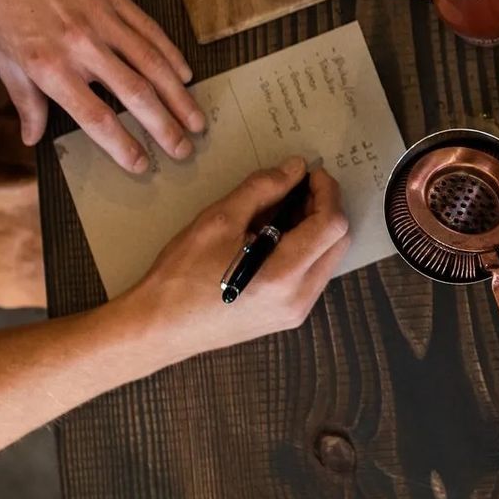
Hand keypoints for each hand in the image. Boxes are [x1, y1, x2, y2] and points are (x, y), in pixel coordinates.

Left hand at [0, 0, 204, 171]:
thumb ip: (25, 100)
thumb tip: (33, 137)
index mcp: (50, 67)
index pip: (96, 117)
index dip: (122, 146)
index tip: (141, 164)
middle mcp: (83, 46)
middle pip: (136, 95)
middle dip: (164, 127)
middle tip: (184, 150)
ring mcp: (103, 19)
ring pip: (153, 64)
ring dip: (179, 96)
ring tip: (197, 120)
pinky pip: (150, 30)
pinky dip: (171, 54)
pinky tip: (185, 73)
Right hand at [116, 158, 351, 357]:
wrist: (159, 328)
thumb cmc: (182, 275)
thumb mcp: (219, 220)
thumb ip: (262, 190)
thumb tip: (294, 169)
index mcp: (285, 274)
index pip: (332, 224)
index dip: (327, 191)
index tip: (309, 173)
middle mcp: (300, 297)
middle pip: (339, 241)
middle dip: (326, 207)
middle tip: (297, 188)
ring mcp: (296, 312)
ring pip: (329, 258)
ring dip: (317, 228)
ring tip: (283, 210)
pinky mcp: (287, 316)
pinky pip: (314, 275)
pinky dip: (306, 249)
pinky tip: (277, 237)